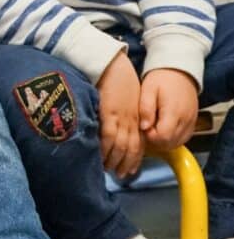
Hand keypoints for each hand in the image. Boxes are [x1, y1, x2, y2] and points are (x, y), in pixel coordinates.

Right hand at [96, 50, 142, 177]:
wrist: (111, 63)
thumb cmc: (116, 78)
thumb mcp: (126, 98)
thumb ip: (123, 113)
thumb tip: (115, 129)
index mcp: (135, 116)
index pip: (138, 143)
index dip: (134, 159)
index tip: (129, 170)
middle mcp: (130, 119)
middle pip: (131, 148)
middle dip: (125, 164)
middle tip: (119, 175)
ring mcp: (120, 116)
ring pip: (120, 145)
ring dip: (115, 160)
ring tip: (107, 170)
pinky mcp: (108, 111)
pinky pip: (108, 135)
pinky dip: (105, 148)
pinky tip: (100, 156)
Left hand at [139, 69, 198, 149]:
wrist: (179, 70)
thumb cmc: (162, 78)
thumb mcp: (148, 88)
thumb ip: (146, 108)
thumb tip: (144, 127)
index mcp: (174, 112)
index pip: (162, 137)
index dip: (149, 136)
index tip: (142, 127)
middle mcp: (185, 120)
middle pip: (170, 143)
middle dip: (155, 140)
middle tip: (147, 126)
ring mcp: (191, 123)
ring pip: (177, 143)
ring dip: (163, 140)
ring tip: (154, 125)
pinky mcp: (192, 123)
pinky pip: (183, 138)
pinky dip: (172, 137)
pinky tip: (163, 127)